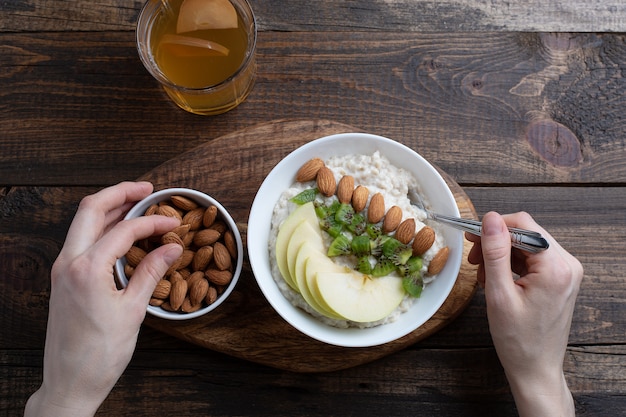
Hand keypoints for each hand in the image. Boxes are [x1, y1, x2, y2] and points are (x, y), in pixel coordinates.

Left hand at [25, 182, 182, 416]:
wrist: (70, 383)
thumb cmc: (99, 354)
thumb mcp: (133, 311)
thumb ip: (152, 272)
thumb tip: (172, 247)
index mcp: (86, 268)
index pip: (124, 229)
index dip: (153, 222)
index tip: (174, 223)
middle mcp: (67, 262)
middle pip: (91, 209)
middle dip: (120, 193)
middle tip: (147, 189)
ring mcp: (61, 270)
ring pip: (82, 222)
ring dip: (110, 208)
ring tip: (137, 205)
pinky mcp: (63, 278)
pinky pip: (80, 240)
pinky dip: (101, 228)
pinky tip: (121, 233)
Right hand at [466, 212, 582, 416]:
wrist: (535, 369)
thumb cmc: (518, 340)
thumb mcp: (499, 294)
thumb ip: (495, 253)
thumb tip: (490, 219)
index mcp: (557, 268)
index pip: (523, 225)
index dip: (493, 227)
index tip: (471, 236)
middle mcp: (568, 265)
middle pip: (526, 233)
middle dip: (496, 243)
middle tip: (474, 259)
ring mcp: (566, 272)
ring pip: (526, 245)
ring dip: (501, 254)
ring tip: (484, 276)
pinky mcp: (560, 278)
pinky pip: (532, 258)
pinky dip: (511, 264)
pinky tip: (497, 280)